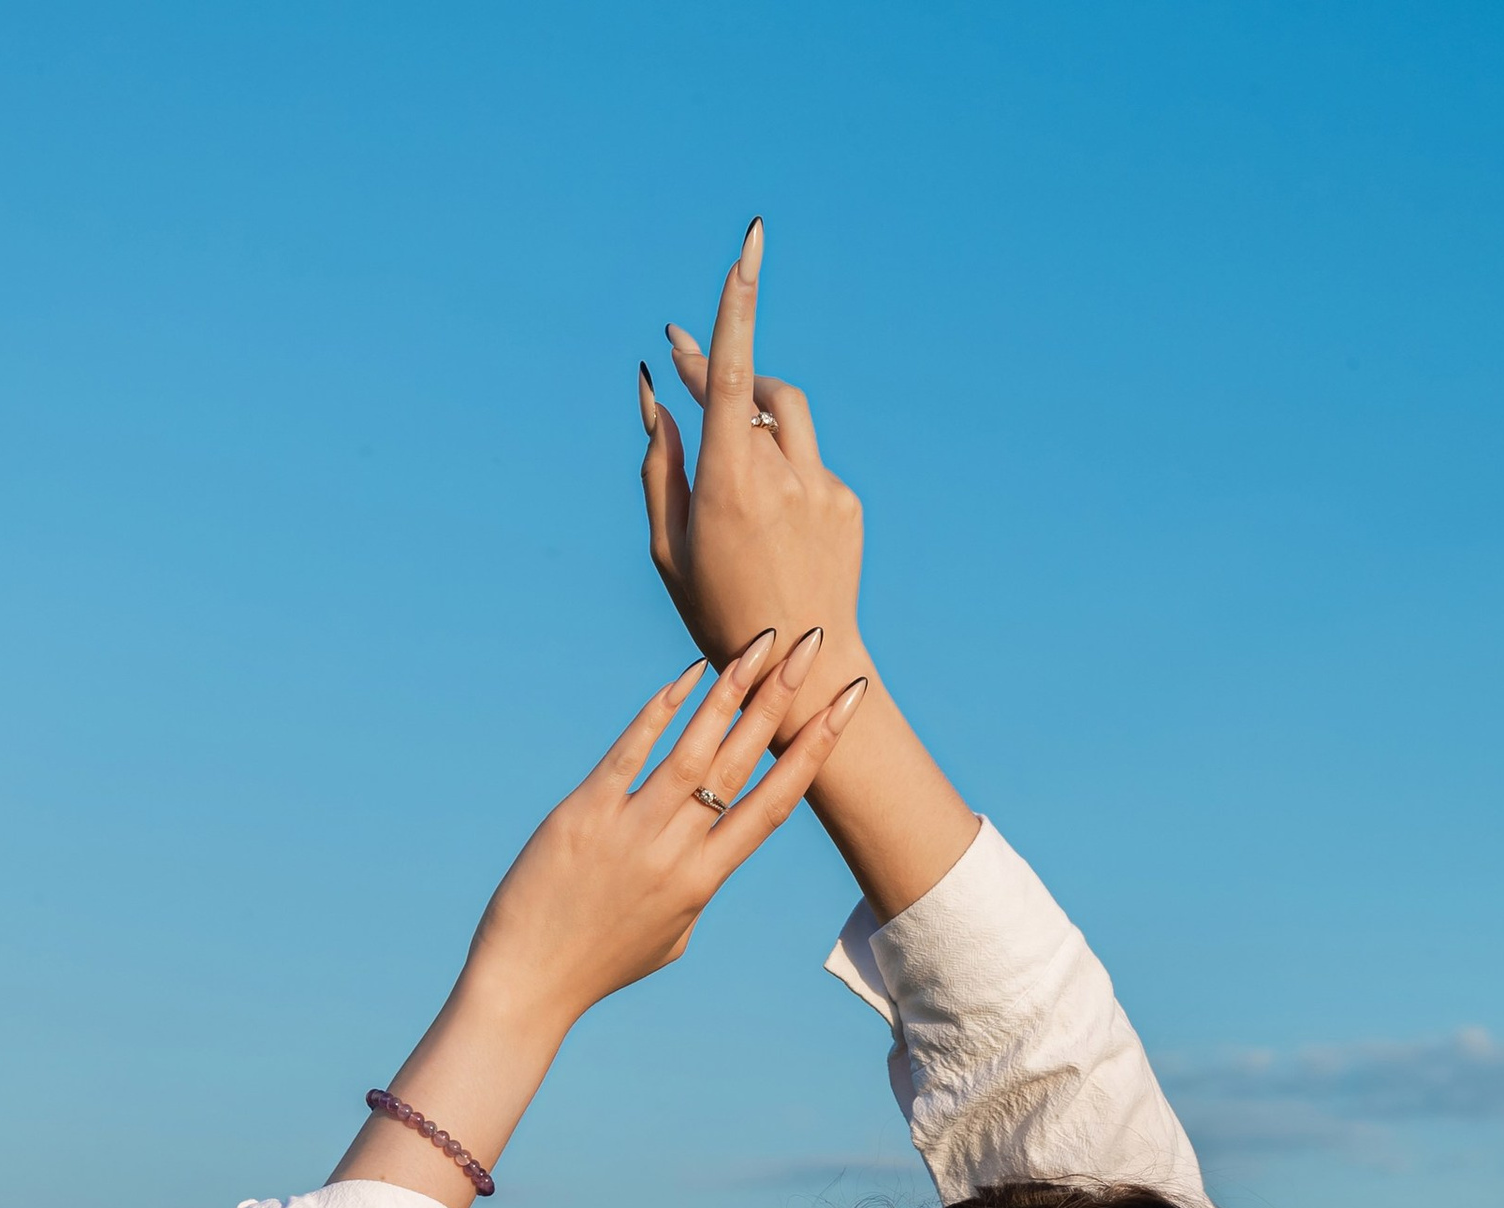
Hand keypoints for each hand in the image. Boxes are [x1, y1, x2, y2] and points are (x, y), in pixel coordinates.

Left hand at [465, 626, 862, 1035]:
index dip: (815, 751)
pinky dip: (660, 712)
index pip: (774, 805)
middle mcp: (677, 852)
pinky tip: (687, 675)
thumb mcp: (669, 935)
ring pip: (695, 749)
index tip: (846, 705)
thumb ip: (694, 888)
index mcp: (704, 882)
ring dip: (733, 690)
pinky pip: (630, 753)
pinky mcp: (584, 815)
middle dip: (784, 699)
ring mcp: (632, 831)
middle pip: (744, 763)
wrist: (529, 985)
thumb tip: (705, 855)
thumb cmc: (600, 963)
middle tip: (812, 643)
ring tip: (761, 642)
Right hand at [639, 220, 866, 701]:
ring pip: (784, 416)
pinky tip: (774, 529)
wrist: (801, 669)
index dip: (740, 303)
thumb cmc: (717, 612)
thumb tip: (656, 392)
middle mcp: (782, 475)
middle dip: (719, 374)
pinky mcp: (848, 502)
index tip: (752, 243)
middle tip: (683, 363)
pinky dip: (783, 474)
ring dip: (754, 415)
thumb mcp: (669, 546)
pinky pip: (808, 463)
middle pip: (753, 388)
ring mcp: (823, 486)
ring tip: (732, 467)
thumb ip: (660, 463)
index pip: (732, 372)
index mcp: (730, 484)